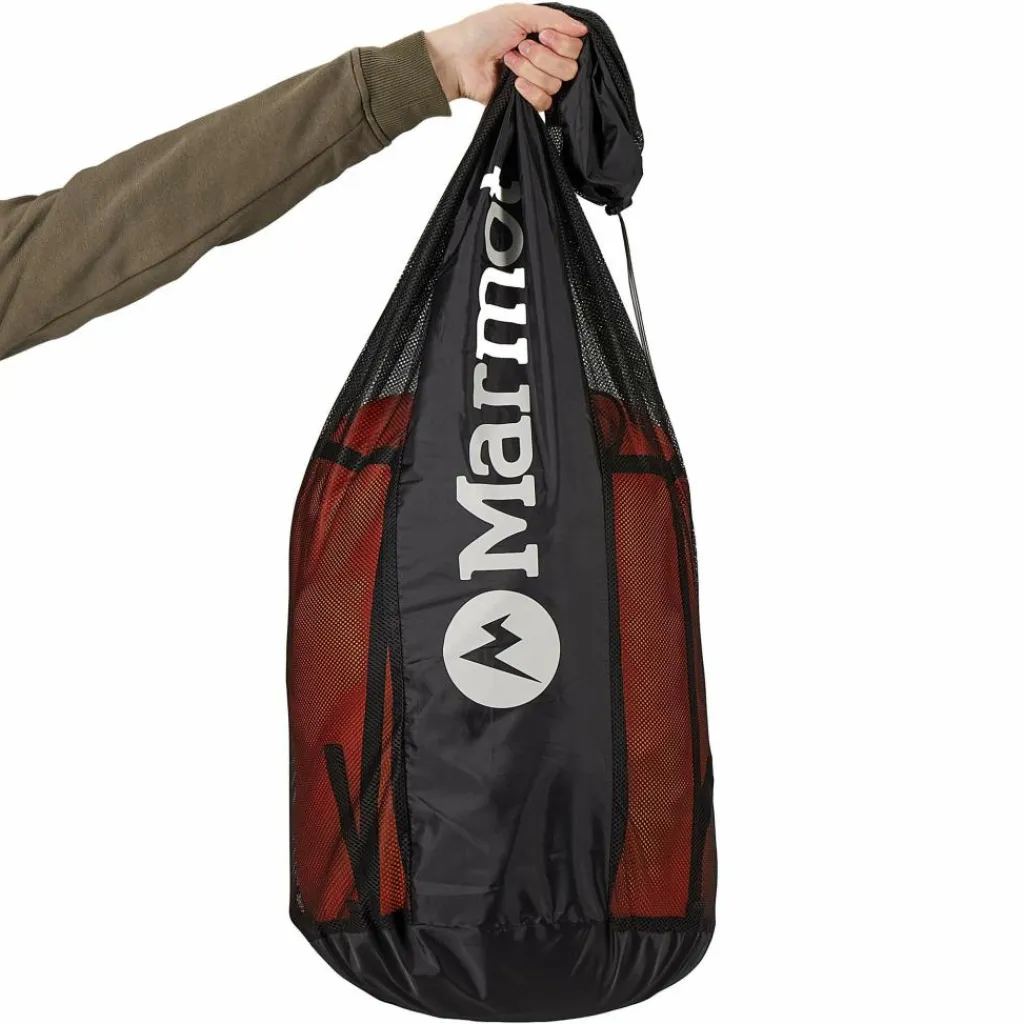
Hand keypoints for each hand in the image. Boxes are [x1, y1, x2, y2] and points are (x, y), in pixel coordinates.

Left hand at [425, 4, 587, 112]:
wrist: (459, 60)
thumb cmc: (482, 32)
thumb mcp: (519, 14)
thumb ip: (554, 19)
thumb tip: (583, 29)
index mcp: (547, 38)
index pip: (576, 47)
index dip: (562, 43)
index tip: (542, 36)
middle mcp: (546, 60)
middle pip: (570, 68)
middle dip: (544, 57)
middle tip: (521, 48)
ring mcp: (538, 83)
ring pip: (556, 84)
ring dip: (530, 70)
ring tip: (509, 61)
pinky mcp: (528, 102)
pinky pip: (545, 102)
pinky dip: (529, 90)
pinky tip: (514, 84)